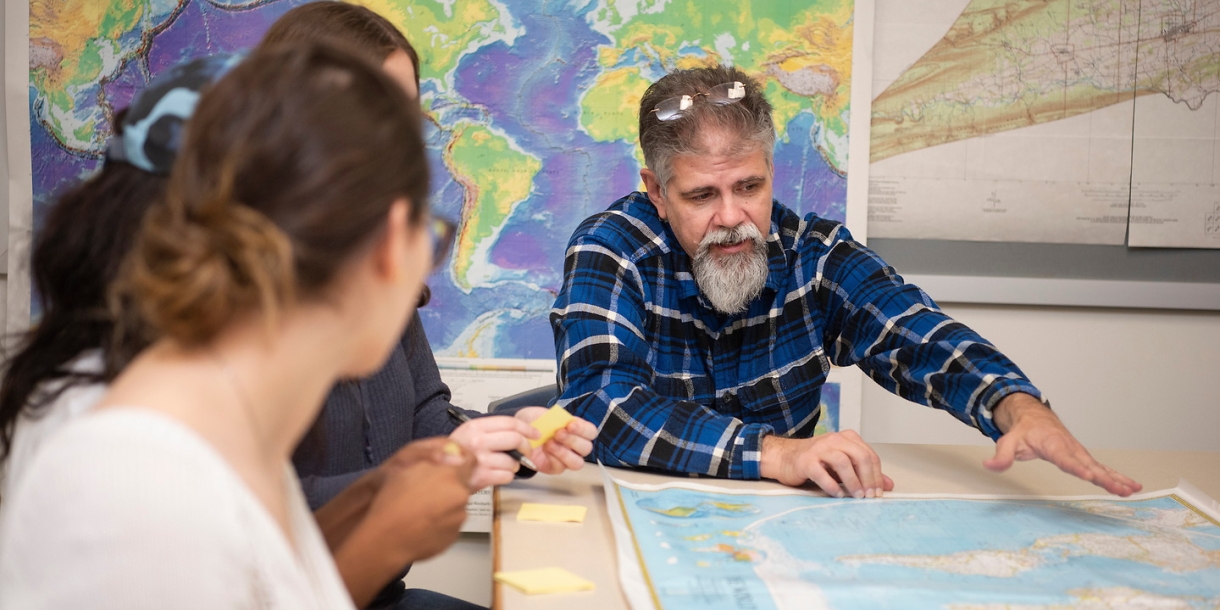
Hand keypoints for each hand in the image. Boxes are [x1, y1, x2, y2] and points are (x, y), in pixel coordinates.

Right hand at [332, 438, 473, 605]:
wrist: (386, 539)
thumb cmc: (392, 502)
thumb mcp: (407, 468)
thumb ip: (434, 458)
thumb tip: (452, 456)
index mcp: (451, 477)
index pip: (470, 462)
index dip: (463, 460)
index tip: (456, 463)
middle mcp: (460, 497)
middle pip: (462, 486)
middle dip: (450, 485)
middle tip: (429, 490)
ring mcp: (458, 519)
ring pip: (457, 506)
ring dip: (445, 505)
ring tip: (421, 509)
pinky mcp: (454, 537)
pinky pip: (451, 524)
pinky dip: (442, 522)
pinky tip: (423, 523)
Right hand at [448, 415, 540, 488]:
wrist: (436, 475)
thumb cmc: (453, 455)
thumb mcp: (467, 434)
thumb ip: (490, 430)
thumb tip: (518, 431)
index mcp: (474, 427)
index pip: (509, 422)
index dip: (526, 428)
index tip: (534, 433)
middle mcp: (477, 441)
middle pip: (515, 439)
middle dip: (525, 447)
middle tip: (525, 451)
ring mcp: (479, 460)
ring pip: (513, 461)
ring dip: (514, 465)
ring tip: (504, 466)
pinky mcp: (482, 477)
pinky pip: (507, 476)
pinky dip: (506, 477)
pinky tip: (496, 474)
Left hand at [514, 406, 597, 474]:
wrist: (518, 432)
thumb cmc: (533, 422)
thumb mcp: (541, 413)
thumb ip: (553, 416)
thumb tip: (561, 420)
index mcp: (576, 430)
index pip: (590, 431)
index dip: (583, 429)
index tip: (570, 425)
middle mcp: (575, 446)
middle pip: (587, 448)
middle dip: (573, 440)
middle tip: (558, 433)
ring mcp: (566, 458)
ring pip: (577, 463)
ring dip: (565, 453)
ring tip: (550, 443)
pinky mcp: (555, 468)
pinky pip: (560, 468)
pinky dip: (553, 458)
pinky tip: (544, 450)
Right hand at [760, 430, 892, 497]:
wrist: (785, 458)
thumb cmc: (817, 462)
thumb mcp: (845, 466)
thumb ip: (866, 473)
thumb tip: (888, 485)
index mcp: (846, 438)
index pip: (869, 455)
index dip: (877, 475)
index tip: (878, 492)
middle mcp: (834, 440)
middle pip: (859, 455)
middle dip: (868, 478)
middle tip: (870, 496)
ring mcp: (819, 449)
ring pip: (842, 462)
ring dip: (853, 482)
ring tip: (857, 496)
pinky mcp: (805, 461)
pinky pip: (821, 473)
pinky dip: (832, 485)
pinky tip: (838, 495)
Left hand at [986, 393, 1141, 496]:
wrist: (1034, 418)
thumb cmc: (1023, 431)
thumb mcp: (1008, 442)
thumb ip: (1001, 456)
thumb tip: (989, 466)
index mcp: (1053, 445)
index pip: (1066, 459)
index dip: (1077, 468)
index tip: (1090, 476)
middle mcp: (1070, 449)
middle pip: (1089, 465)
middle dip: (1106, 478)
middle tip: (1121, 489)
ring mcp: (1079, 453)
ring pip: (1100, 467)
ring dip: (1117, 479)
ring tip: (1133, 490)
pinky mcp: (1084, 458)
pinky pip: (1103, 468)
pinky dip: (1117, 477)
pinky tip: (1132, 487)